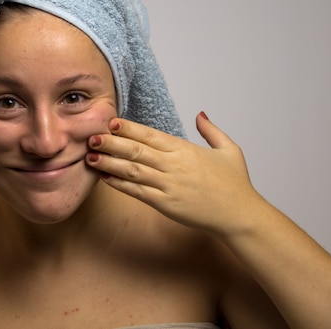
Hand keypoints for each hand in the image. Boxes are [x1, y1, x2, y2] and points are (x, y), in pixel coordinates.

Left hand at [86, 112, 265, 235]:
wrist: (240, 215)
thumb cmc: (235, 184)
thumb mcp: (229, 150)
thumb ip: (211, 130)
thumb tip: (200, 114)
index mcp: (184, 150)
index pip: (150, 134)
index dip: (129, 128)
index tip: (111, 122)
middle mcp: (173, 165)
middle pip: (136, 150)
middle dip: (111, 142)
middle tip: (91, 136)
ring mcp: (168, 185)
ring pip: (132, 170)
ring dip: (109, 163)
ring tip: (90, 156)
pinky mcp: (165, 204)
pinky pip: (137, 192)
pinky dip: (120, 184)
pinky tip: (105, 178)